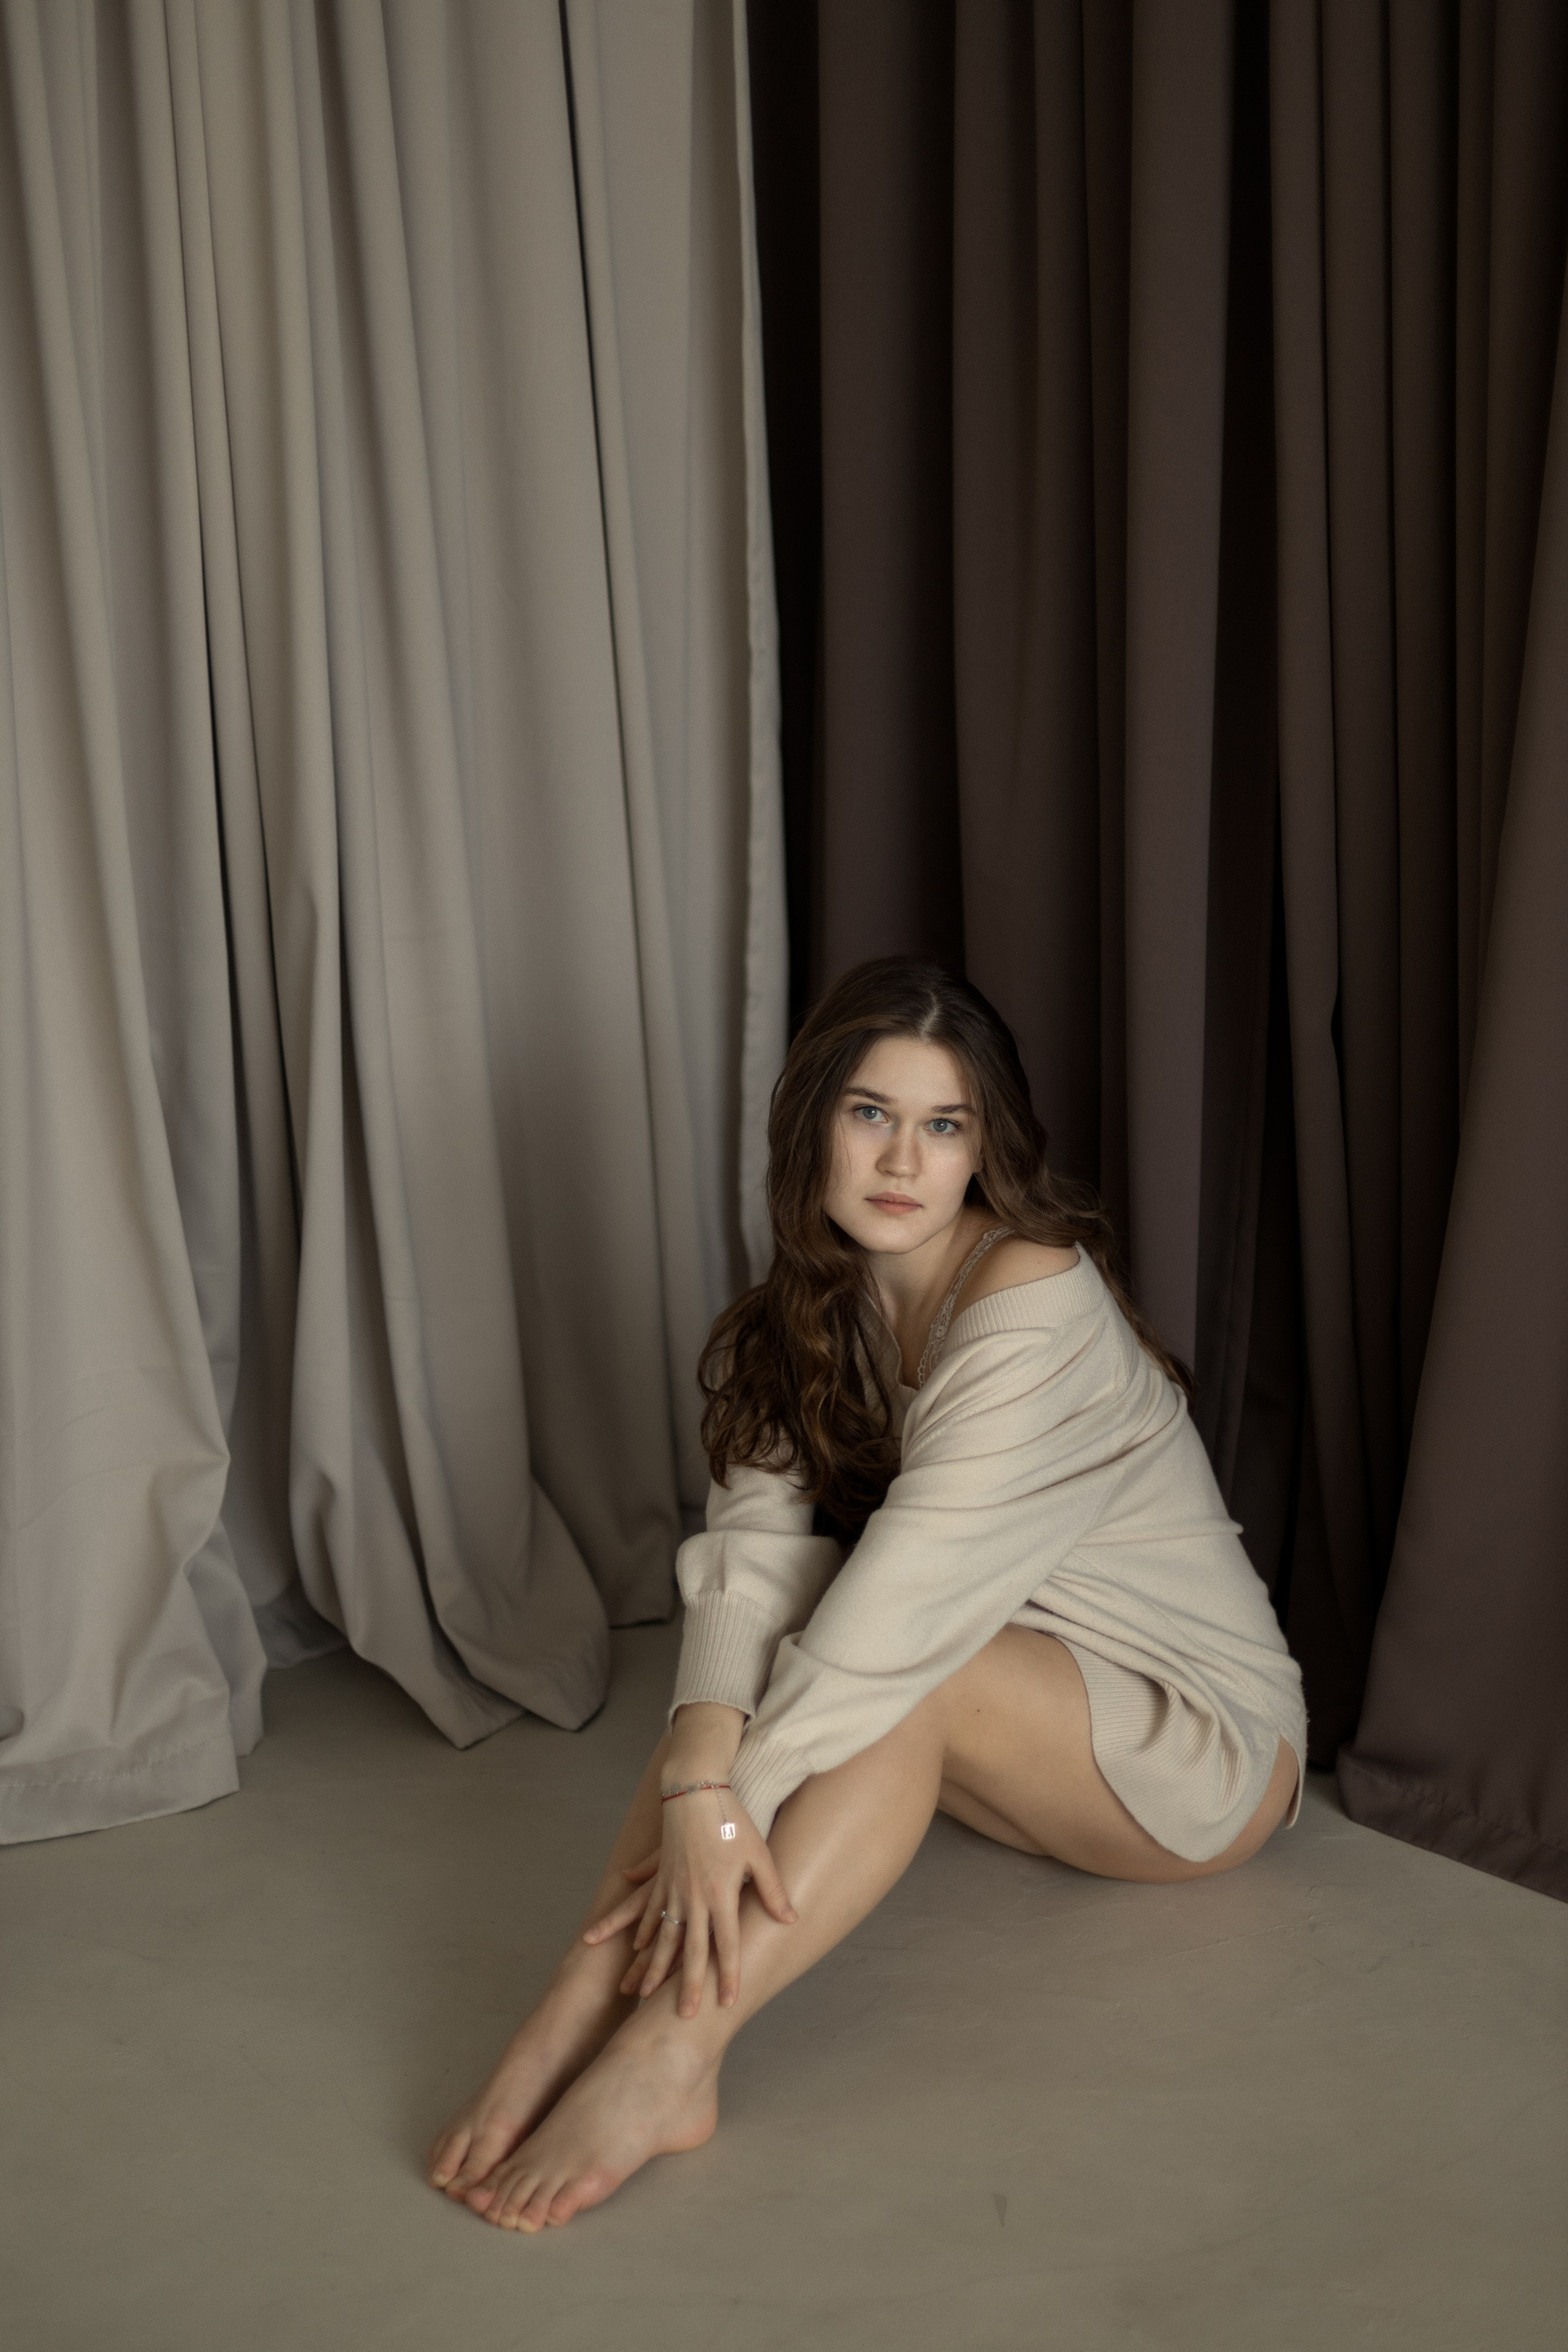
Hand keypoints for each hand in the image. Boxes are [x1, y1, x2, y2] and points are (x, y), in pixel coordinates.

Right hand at [582, 1789, 795, 2017]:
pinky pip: (647, 1911)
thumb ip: (772, 1890)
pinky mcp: (661, 1877)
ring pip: (662, 1937)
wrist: (695, 1790)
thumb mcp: (760, 1854)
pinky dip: (641, 1933)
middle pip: (690, 1950)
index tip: (727, 2003)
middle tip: (684, 2016)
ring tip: (644, 1994)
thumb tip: (791, 1919)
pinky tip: (635, 1949)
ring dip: (653, 1967)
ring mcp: (673, 1889)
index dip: (728, 1975)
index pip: (727, 1945)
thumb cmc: (733, 1819)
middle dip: (687, 1985)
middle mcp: (694, 1898)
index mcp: (721, 1894)